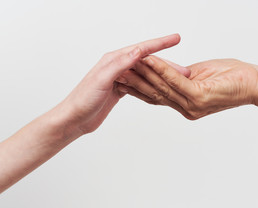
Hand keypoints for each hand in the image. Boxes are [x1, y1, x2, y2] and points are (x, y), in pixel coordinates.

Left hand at [53, 34, 187, 134]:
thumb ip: (120, 64)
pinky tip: (158, 86)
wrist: (73, 118)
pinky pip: (139, 82)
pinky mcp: (119, 89)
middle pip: (147, 62)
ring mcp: (118, 78)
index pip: (141, 49)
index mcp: (113, 60)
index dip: (160, 44)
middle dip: (167, 64)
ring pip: (145, 73)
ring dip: (162, 75)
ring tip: (177, 78)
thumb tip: (138, 51)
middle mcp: (116, 66)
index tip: (175, 39)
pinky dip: (151, 83)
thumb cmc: (83, 99)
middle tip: (185, 70)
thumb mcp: (101, 79)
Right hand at [116, 57, 257, 119]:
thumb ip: (182, 77)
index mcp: (185, 106)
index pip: (156, 97)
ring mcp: (192, 105)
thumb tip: (167, 70)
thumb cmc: (232, 78)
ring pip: (161, 87)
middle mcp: (186, 109)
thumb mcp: (200, 76)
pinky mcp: (200, 96)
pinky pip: (175, 80)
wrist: (255, 84)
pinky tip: (149, 59)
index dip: (138, 88)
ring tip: (128, 63)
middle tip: (116, 73)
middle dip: (134, 82)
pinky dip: (161, 69)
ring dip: (143, 73)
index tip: (121, 79)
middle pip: (154, 93)